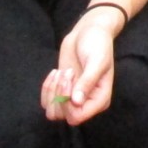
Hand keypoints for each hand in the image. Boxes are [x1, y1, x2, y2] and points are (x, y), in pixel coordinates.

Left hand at [40, 9, 119, 123]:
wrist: (89, 31)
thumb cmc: (98, 43)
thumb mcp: (96, 60)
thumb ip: (87, 81)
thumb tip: (76, 102)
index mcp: (100, 100)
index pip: (78, 116)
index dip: (67, 102)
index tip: (70, 77)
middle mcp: (87, 103)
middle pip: (64, 116)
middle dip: (60, 94)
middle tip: (67, 72)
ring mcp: (74, 98)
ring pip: (53, 113)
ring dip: (52, 93)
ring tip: (61, 73)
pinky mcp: (62, 91)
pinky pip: (47, 102)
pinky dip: (46, 89)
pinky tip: (55, 72)